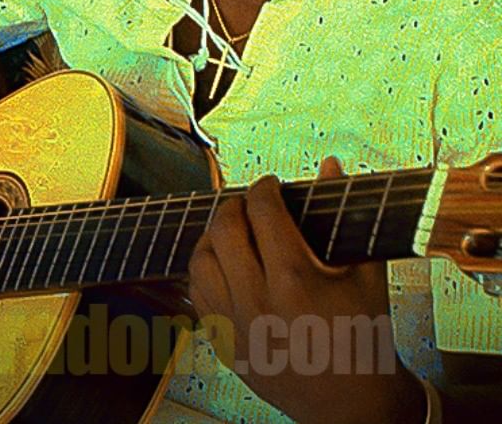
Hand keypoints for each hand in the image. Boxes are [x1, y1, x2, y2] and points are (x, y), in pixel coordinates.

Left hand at [187, 157, 423, 423]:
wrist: (357, 409)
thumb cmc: (366, 336)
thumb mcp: (364, 274)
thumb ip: (343, 214)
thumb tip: (331, 164)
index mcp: (295, 282)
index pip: (263, 212)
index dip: (265, 188)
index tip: (271, 185)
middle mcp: (259, 304)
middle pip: (224, 230)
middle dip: (234, 206)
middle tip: (248, 203)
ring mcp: (237, 329)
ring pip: (200, 262)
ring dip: (212, 238)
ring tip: (230, 230)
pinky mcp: (226, 348)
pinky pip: (197, 297)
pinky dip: (204, 274)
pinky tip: (222, 265)